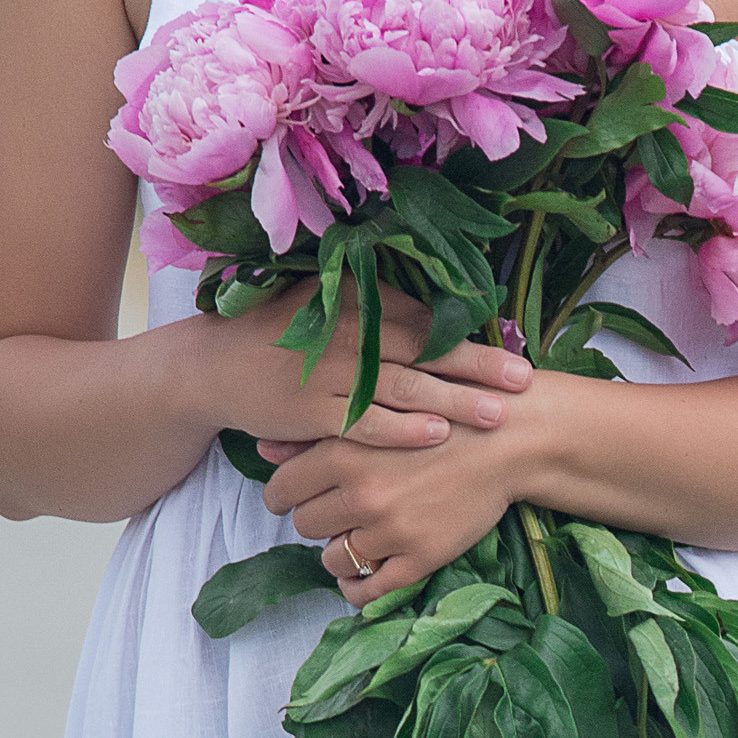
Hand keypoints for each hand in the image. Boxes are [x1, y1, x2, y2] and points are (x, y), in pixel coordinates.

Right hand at [199, 281, 531, 453]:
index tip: (513, 347)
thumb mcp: (328, 305)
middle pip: (426, 350)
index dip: (470, 335)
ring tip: (497, 414)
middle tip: (523, 379)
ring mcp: (329, 373)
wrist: (215, 366)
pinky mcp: (311, 412)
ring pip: (404, 388)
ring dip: (455, 401)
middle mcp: (348, 334)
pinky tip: (438, 435)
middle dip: (478, 366)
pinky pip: (366, 422)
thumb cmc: (283, 336)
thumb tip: (441, 314)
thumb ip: (378, 308)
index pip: (426, 319)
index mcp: (357, 303)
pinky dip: (403, 429)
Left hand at [259, 392, 542, 604]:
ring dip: (340, 552)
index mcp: (345, 453)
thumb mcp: (377, 414)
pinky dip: (356, 588)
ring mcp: (391, 530)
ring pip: (332, 559)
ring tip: (360, 537)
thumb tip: (263, 448)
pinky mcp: (419, 557)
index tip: (298, 498)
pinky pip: (366, 590)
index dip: (285, 496)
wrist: (508, 440)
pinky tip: (363, 575)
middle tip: (339, 511)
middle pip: (305, 525)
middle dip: (318, 520)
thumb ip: (318, 434)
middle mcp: (362, 494)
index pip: (281, 491)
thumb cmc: (443, 416)